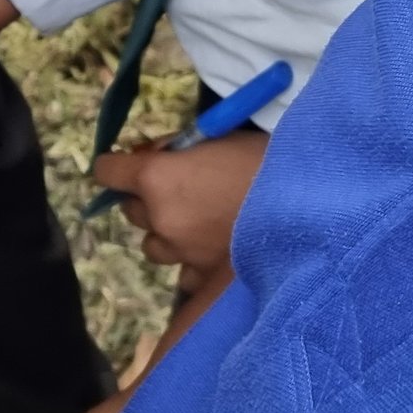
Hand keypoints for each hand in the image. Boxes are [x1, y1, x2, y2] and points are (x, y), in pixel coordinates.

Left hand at [88, 127, 266, 279]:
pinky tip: (212, 250)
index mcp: (156, 177)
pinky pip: (183, 273)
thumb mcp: (214, 137)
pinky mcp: (204, 275)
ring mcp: (181, 251)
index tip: (126, 164)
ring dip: (165, 233)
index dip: (115, 166)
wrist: (304, 203)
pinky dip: (191, 262)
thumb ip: (176, 148)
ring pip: (152, 245)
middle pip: (131, 210)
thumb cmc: (261, 158)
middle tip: (177, 189)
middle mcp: (160, 217)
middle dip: (146, 199)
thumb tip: (149, 154)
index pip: (107, 172)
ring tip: (195, 223)